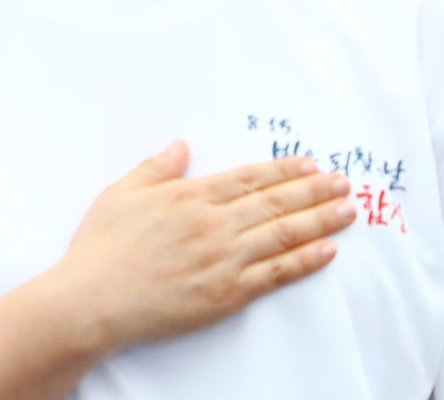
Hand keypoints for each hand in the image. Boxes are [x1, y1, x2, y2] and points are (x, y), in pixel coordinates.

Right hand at [50, 143, 354, 355]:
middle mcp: (213, 223)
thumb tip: (181, 146)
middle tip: (343, 183)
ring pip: (283, 235)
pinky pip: (277, 273)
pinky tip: (326, 251)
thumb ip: (156, 168)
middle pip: (275, 202)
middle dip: (314, 191)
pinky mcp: (228, 292)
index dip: (283, 170)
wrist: (96, 298)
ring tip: (347, 211)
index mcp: (189, 195)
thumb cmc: (102, 246)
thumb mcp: (121, 193)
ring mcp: (224, 259)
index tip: (309, 164)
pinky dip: (305, 261)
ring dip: (320, 221)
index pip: (249, 178)